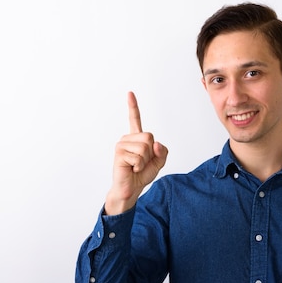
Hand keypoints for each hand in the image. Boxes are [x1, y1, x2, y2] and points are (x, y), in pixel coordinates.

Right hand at [104, 92, 167, 214]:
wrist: (131, 189)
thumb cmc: (141, 175)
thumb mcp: (158, 162)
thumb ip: (162, 152)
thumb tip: (156, 143)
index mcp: (136, 139)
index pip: (134, 120)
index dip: (133, 107)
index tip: (130, 93)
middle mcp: (127, 139)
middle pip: (149, 137)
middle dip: (151, 153)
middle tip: (141, 163)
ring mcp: (122, 145)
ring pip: (145, 147)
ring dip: (144, 161)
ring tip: (135, 167)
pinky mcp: (119, 153)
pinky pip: (138, 157)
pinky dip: (139, 166)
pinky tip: (131, 169)